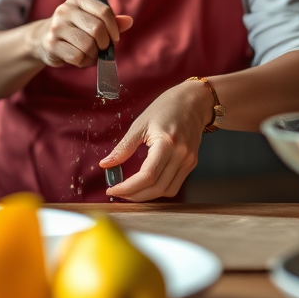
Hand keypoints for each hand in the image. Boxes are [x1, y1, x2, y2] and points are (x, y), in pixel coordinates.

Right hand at [29, 0, 133, 69]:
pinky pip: (78, 57)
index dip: (114, 28)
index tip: (114, 37)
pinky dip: (84, 62)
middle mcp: (64, 10)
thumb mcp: (90, 20)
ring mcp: (56, 28)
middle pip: (97, 29)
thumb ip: (110, 21)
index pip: (104, 11)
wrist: (42, 39)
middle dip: (105, 43)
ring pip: (88, 45)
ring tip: (90, 54)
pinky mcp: (52, 45)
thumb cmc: (73, 30)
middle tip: (102, 47)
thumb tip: (129, 21)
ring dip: (94, 54)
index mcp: (77, 0)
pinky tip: (80, 58)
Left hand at [98, 79, 213, 201]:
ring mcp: (189, 161)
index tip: (112, 189)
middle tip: (118, 193)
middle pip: (157, 188)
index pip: (147, 176)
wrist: (192, 102)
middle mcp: (181, 155)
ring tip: (129, 191)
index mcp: (166, 143)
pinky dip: (159, 189)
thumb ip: (123, 147)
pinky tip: (146, 185)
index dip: (128, 187)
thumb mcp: (139, 124)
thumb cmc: (165, 108)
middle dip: (135, 195)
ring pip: (167, 191)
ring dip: (147, 196)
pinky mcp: (191, 164)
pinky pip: (174, 185)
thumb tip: (105, 164)